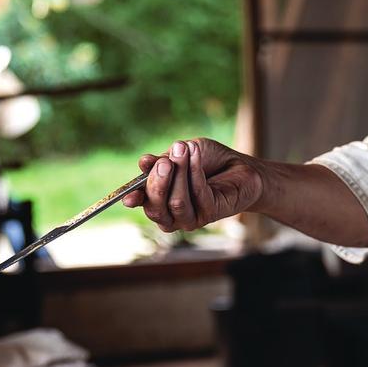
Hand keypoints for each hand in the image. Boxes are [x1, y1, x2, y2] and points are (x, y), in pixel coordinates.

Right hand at [122, 138, 263, 232]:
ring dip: (179, 174)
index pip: (142, 202)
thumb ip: (162, 160)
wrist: (239, 165)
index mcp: (159, 200)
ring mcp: (190, 218)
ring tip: (184, 148)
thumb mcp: (180, 154)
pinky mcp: (210, 214)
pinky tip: (195, 154)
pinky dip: (194, 172)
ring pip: (176, 203)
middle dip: (158, 182)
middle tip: (165, 161)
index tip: (128, 195)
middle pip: (155, 208)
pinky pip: (198, 194)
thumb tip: (142, 162)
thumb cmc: (207, 160)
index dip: (134, 199)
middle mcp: (172, 214)